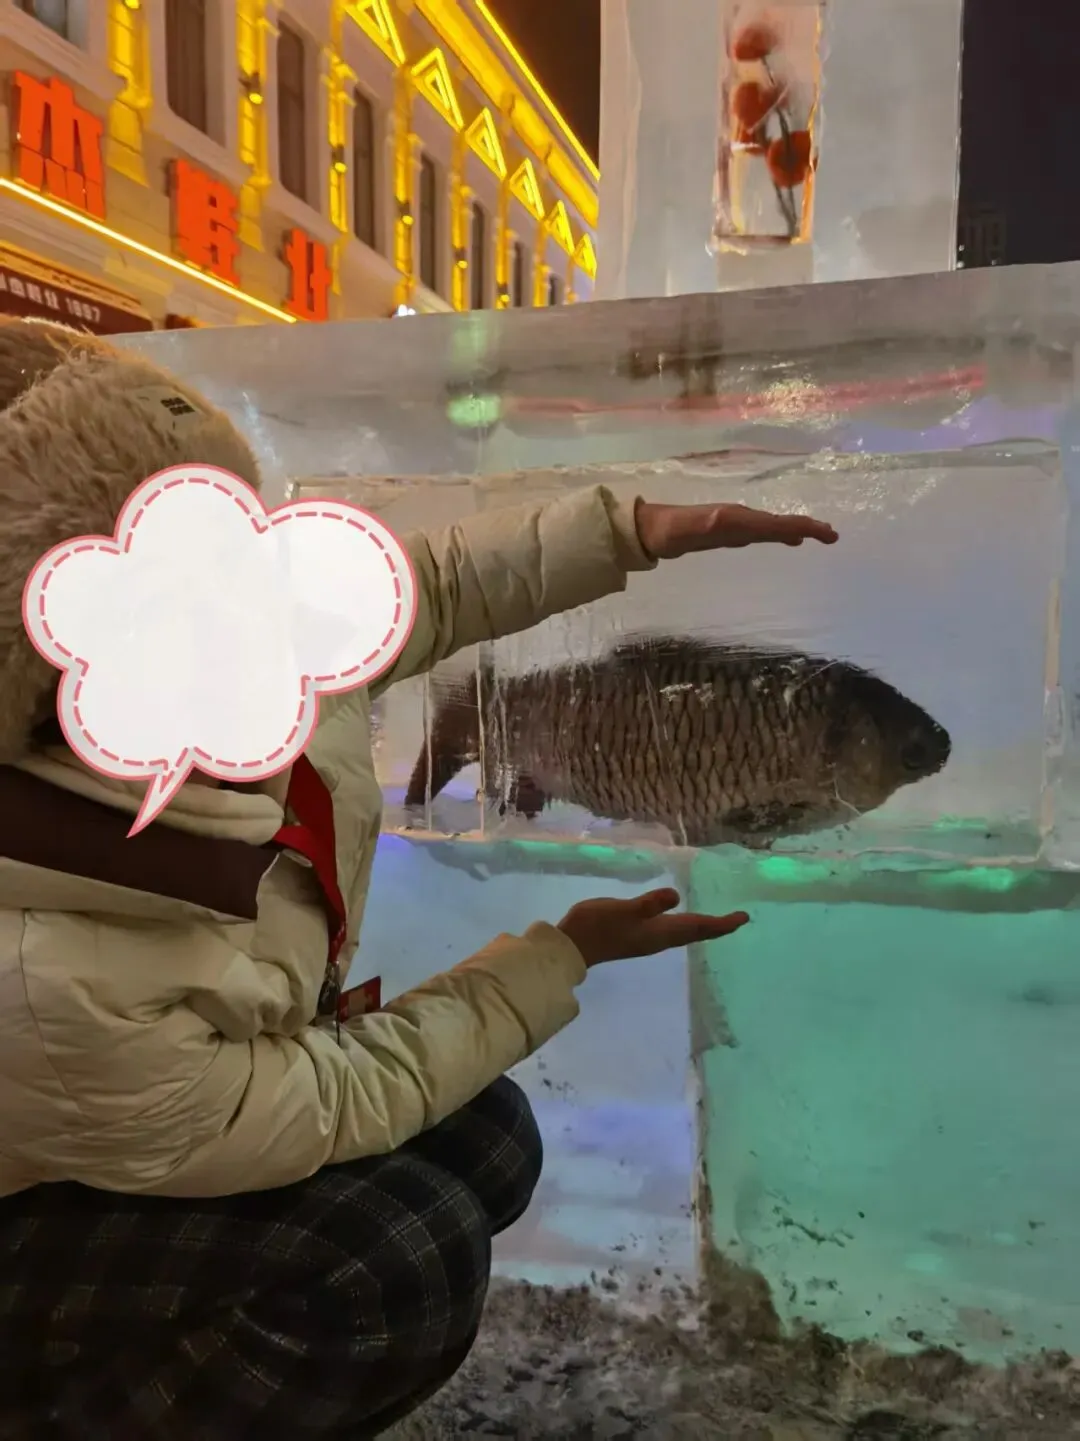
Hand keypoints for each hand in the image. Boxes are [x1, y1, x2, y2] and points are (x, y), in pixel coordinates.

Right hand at [557, 888, 748, 967]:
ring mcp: (648, 941)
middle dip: (716, 927)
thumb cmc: (598, 926)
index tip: (744, 918)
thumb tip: (676, 895)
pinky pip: (671, 932)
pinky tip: (678, 921)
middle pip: (696, 933)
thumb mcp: (623, 910)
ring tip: (716, 921)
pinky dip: (684, 926)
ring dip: (702, 928)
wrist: (573, 947)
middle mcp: (660, 940)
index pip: (699, 928)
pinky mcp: (637, 938)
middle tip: (737, 919)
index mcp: (661, 933)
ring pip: (684, 934)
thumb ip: (649, 904)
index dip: (722, 923)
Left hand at [635, 499, 837, 560]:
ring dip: (794, 530)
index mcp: (736, 518)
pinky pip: (760, 533)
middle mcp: (739, 518)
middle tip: (832, 536)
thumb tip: (727, 519)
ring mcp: (733, 525)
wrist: (648, 528)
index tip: (828, 534)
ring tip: (815, 537)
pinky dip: (778, 535)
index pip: (775, 523)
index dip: (803, 527)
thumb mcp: (687, 529)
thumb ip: (706, 525)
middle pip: (778, 523)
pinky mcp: (727, 534)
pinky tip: (785, 541)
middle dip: (806, 527)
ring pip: (771, 527)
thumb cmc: (668, 531)